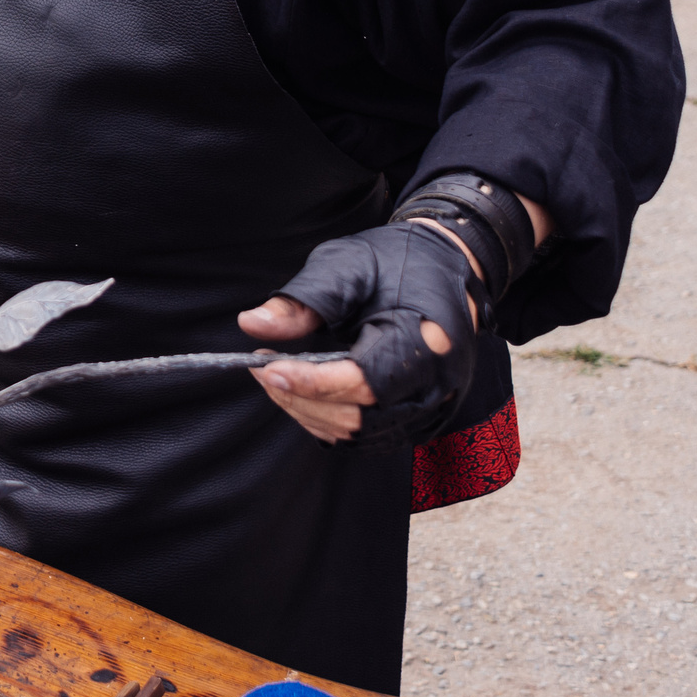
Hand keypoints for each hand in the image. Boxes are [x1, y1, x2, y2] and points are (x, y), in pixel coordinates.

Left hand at [239, 220, 479, 446]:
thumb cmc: (398, 261)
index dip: (310, 383)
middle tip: (263, 371)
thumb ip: (300, 302)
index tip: (267, 368)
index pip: (361, 382)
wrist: (446, 264)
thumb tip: (251, 324)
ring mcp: (433, 404)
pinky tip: (307, 395)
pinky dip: (331, 421)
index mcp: (422, 340)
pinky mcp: (423, 413)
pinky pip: (370, 435)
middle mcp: (435, 383)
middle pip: (357, 416)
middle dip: (300, 398)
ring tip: (279, 379)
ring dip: (310, 412)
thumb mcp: (345, 267)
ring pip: (359, 433)